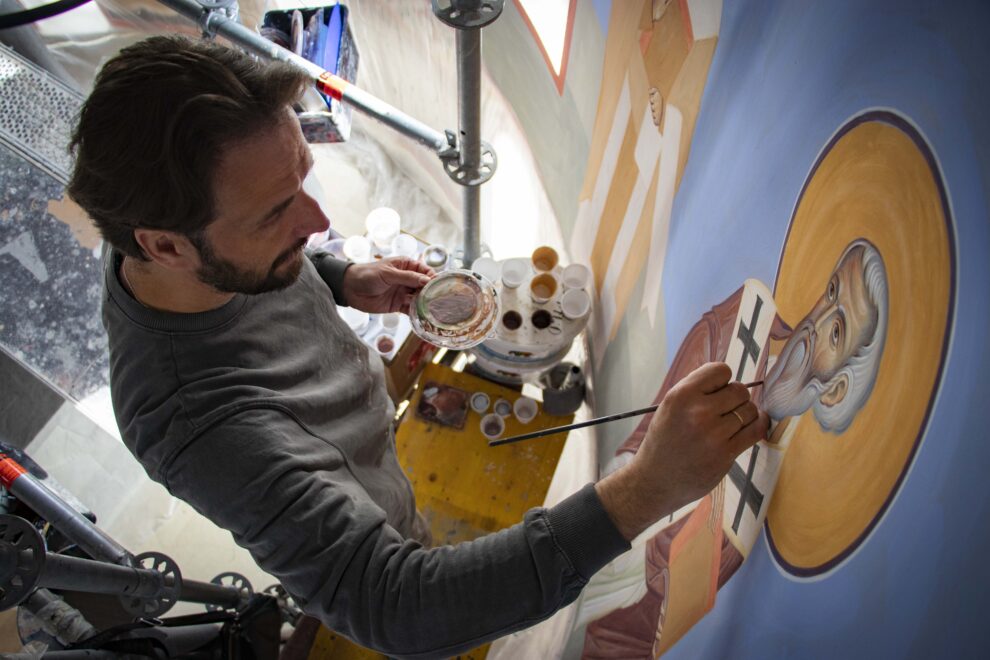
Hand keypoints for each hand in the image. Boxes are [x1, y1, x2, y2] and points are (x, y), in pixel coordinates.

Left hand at [342, 257, 434, 313]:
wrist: (350, 289)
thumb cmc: (367, 274)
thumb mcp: (388, 273)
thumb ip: (407, 277)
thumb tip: (427, 280)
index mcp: (406, 266)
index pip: (425, 270)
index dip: (432, 277)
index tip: (439, 286)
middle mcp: (407, 279)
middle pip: (425, 286)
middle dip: (432, 292)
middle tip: (440, 300)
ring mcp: (403, 293)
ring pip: (419, 298)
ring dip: (426, 304)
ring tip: (434, 310)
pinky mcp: (398, 305)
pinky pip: (411, 310)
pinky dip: (417, 313)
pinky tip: (424, 317)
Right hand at [595, 362, 768, 540]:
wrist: (654, 481)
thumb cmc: (663, 442)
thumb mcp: (669, 407)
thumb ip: (696, 391)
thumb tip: (728, 381)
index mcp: (681, 395)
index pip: (721, 370)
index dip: (722, 381)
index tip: (717, 392)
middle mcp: (697, 411)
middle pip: (740, 390)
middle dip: (736, 398)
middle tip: (725, 411)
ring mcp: (713, 434)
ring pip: (750, 410)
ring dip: (745, 415)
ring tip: (731, 424)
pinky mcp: (725, 454)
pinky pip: (755, 431)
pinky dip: (757, 426)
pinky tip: (750, 427)